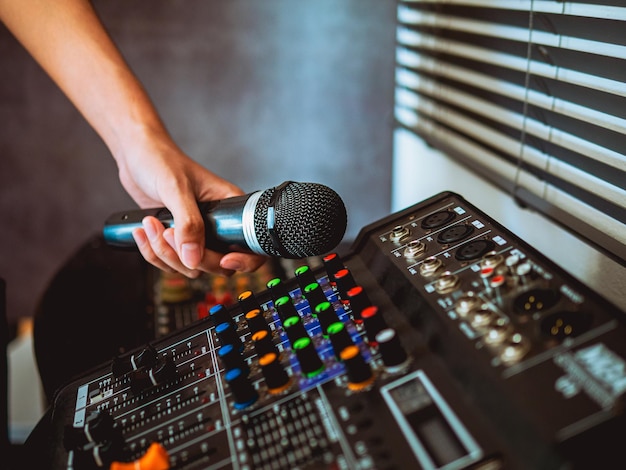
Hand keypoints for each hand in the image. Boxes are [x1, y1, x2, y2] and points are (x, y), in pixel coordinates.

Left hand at [115, 129, 266, 276]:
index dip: (242, 260)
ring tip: (150, 225)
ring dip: (165, 253)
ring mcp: (197, 234)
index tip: (224, 260)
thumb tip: (194, 258)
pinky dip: (153, 252)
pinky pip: (170, 262)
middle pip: (218, 264)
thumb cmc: (161, 160)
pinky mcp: (177, 239)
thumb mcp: (177, 189)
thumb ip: (188, 224)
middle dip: (189, 257)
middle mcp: (218, 224)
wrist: (137, 155)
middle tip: (169, 232)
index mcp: (230, 207)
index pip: (250, 245)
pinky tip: (144, 230)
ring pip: (191, 266)